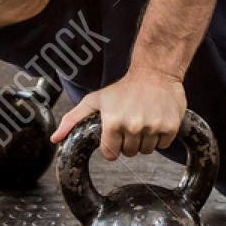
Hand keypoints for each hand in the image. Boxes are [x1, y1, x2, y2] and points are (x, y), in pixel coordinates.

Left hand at [50, 70, 186, 159]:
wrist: (155, 71)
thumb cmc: (123, 88)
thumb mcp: (95, 100)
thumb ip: (72, 120)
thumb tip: (54, 140)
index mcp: (113, 122)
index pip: (110, 154)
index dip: (112, 147)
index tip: (116, 135)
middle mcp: (133, 126)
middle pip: (129, 153)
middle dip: (128, 142)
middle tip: (131, 124)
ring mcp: (153, 127)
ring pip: (147, 151)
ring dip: (145, 141)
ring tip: (143, 121)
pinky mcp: (171, 127)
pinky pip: (164, 145)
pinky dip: (161, 137)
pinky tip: (156, 120)